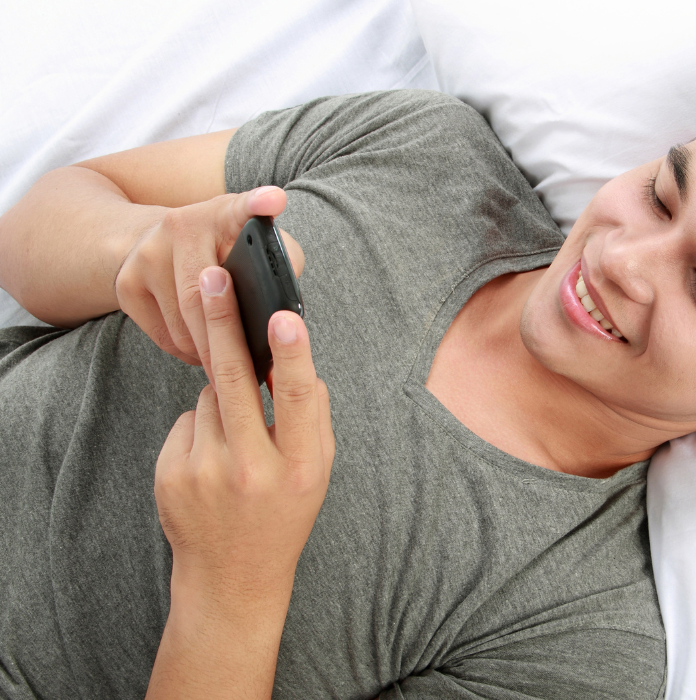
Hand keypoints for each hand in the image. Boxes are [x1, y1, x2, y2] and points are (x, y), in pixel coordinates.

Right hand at [115, 186, 303, 377]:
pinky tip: (205, 355)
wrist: (155, 243)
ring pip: (183, 324)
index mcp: (223, 213)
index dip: (257, 204)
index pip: (242, 207)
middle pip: (205, 295)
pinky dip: (189, 354)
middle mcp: (180, 225)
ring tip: (234, 366)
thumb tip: (285, 312)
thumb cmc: (223, 251)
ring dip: (212, 353)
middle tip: (254, 372)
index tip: (275, 200)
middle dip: (230, 340)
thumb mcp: (253, 245)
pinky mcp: (126, 284)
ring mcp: (147, 253)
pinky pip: (164, 336)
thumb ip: (280, 263)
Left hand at [154, 266, 333, 601]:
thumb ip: (312, 418)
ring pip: (210, 395)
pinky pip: (188, 420)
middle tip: (211, 276)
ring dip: (224, 397)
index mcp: (300, 467)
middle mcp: (252, 470)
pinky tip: (211, 461)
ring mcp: (206, 474)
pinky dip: (201, 426)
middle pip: (232, 380)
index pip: (295, 400)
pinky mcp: (172, 475)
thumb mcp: (317, 471)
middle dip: (223, 321)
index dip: (290, 355)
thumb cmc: (284, 513)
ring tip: (237, 442)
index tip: (282, 317)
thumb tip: (296, 361)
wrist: (232, 577)